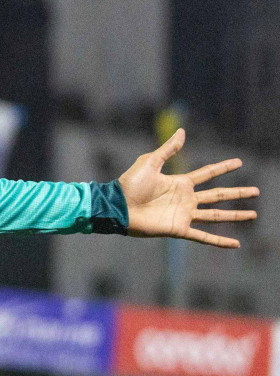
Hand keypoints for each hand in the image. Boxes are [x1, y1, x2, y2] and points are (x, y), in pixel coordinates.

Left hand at [120, 129, 258, 247]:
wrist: (118, 206)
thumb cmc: (130, 184)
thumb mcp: (150, 162)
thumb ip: (168, 149)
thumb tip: (182, 131)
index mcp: (180, 183)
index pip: (207, 174)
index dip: (223, 168)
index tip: (239, 162)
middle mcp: (185, 199)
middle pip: (218, 195)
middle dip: (237, 193)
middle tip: (256, 191)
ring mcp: (184, 215)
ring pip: (216, 215)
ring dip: (235, 215)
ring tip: (253, 214)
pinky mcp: (179, 229)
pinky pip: (204, 236)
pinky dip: (219, 241)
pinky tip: (235, 244)